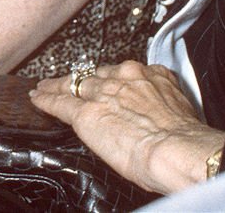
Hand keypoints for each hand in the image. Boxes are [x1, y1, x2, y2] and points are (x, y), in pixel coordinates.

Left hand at [30, 61, 224, 193]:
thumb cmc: (186, 140)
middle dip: (82, 82)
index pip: (120, 72)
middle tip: (71, 85)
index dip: (108, 79)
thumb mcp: (178, 108)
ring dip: (57, 87)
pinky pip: (60, 103)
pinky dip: (46, 100)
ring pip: (73, 84)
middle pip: (94, 75)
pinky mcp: (85, 112)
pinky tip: (38, 98)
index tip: (104, 83)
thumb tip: (153, 114)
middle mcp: (123, 78)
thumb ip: (159, 102)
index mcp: (148, 75)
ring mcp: (102, 93)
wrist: (177, 150)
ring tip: (44, 88)